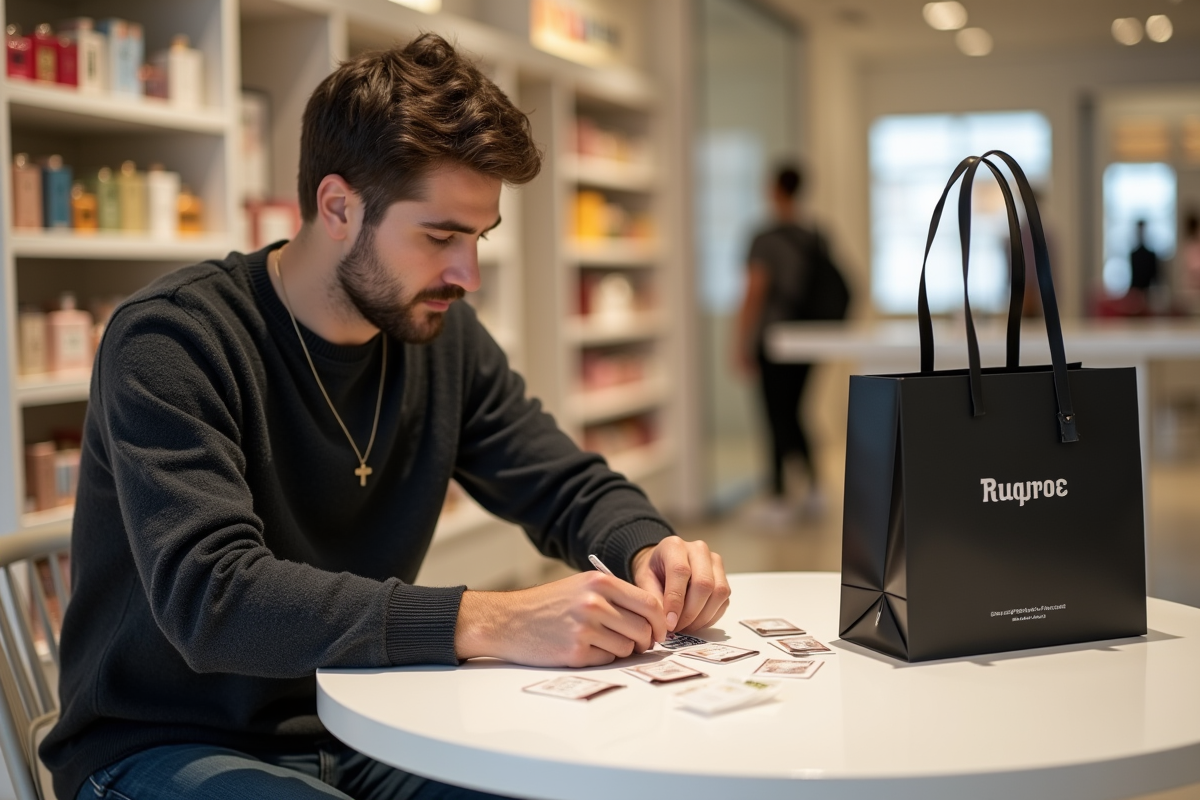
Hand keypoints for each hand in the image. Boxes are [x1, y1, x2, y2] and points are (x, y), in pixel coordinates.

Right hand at [455, 571, 666, 666]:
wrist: (509, 620)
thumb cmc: (548, 604)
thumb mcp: (581, 585)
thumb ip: (615, 595)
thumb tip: (653, 617)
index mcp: (600, 582)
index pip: (649, 604)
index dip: (660, 621)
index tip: (659, 631)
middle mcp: (594, 603)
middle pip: (643, 628)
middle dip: (646, 640)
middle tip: (639, 643)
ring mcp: (585, 628)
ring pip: (628, 648)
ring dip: (623, 650)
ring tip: (604, 643)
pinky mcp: (576, 652)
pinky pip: (608, 660)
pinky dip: (603, 658)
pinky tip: (586, 649)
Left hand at [631, 536, 729, 634]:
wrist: (664, 564)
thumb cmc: (654, 571)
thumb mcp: (644, 581)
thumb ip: (653, 598)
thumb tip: (665, 622)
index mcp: (674, 546)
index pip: (680, 572)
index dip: (676, 601)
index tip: (669, 623)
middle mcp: (698, 550)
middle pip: (704, 583)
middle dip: (690, 613)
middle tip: (677, 628)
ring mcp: (714, 562)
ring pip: (719, 593)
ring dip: (702, 617)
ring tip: (685, 627)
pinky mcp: (723, 577)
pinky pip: (724, 601)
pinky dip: (710, 617)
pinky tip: (695, 622)